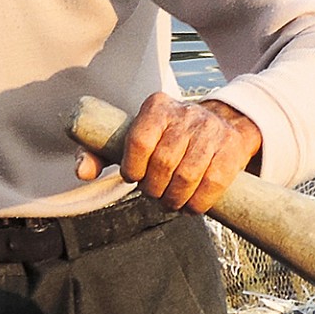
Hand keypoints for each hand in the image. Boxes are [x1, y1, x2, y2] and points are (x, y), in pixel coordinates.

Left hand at [74, 94, 261, 214]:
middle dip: (154, 189)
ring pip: (187, 175)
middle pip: (163, 162)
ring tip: (170, 202)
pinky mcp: (232, 148)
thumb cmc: (168, 137)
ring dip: (174, 199)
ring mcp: (211, 129)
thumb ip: (101, 152)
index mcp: (156, 107)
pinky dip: (198, 203)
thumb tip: (82, 173)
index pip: (139, 140)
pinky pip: (213, 183)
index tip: (134, 178)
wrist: (222, 123)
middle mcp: (185, 113)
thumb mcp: (134, 137)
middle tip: (154, 195)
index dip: (133, 167)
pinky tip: (191, 206)